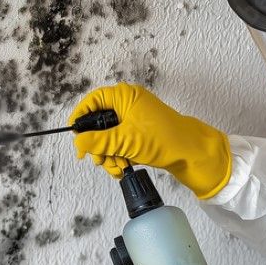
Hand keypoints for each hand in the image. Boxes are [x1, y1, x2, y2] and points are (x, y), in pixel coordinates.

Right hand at [71, 83, 231, 198]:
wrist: (190, 153)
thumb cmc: (164, 139)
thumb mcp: (125, 140)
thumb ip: (97, 141)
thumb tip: (77, 142)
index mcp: (124, 96)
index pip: (93, 101)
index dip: (81, 117)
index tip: (74, 135)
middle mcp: (128, 105)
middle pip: (98, 123)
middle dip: (97, 145)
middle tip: (100, 160)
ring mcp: (133, 120)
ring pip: (108, 137)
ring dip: (108, 155)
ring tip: (117, 167)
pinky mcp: (138, 134)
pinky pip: (119, 144)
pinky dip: (118, 157)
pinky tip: (122, 168)